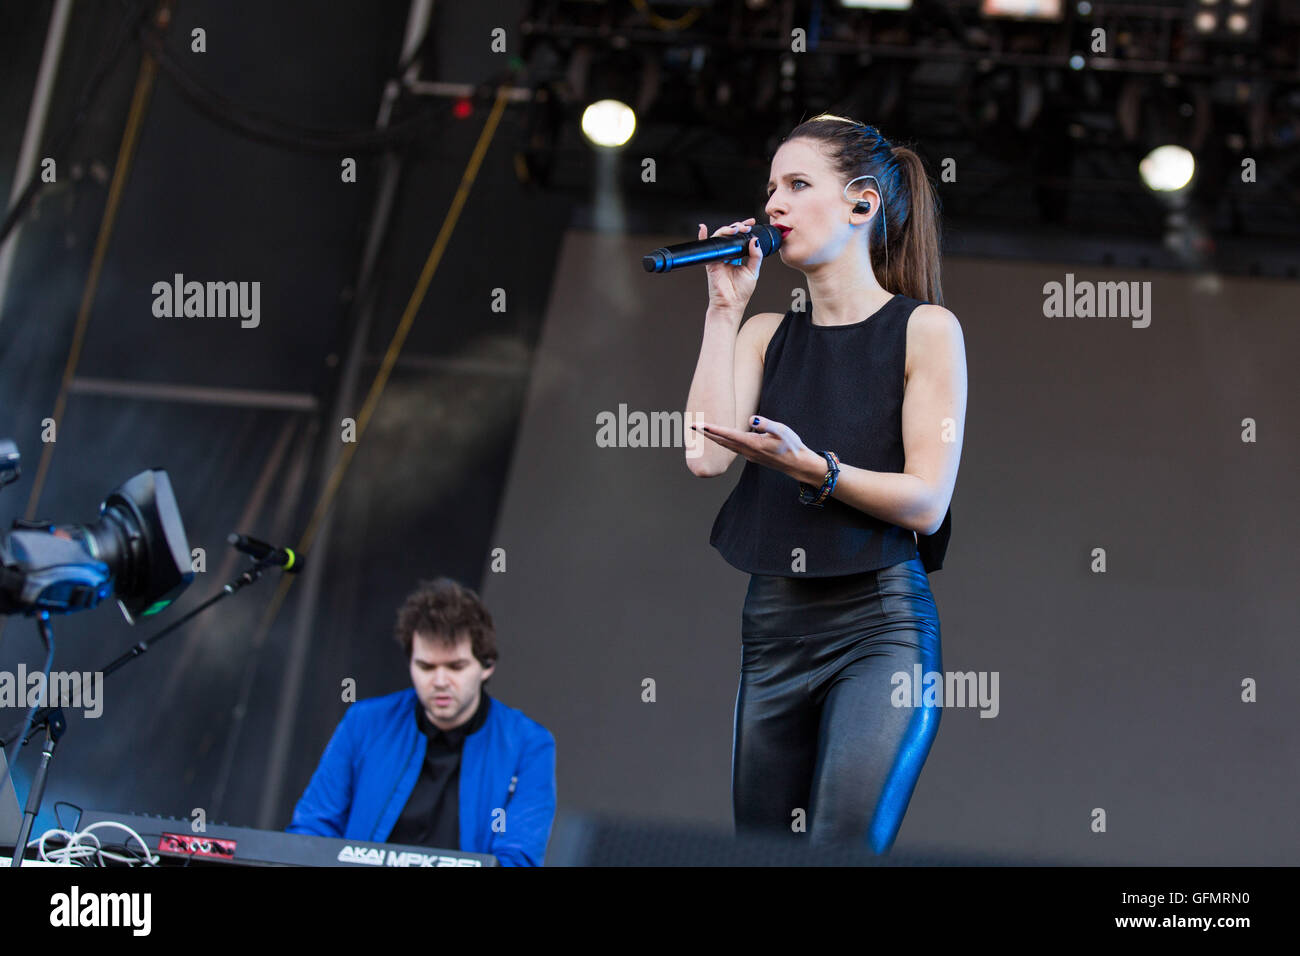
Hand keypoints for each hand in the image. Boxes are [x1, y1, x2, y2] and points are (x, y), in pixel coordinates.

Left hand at [690, 415, 820, 480]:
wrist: (797, 465)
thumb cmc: (792, 445)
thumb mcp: (782, 431)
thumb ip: (766, 424)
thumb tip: (752, 419)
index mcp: (753, 443)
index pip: (728, 434)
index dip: (712, 429)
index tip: (699, 425)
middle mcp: (747, 451)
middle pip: (722, 441)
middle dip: (706, 434)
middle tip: (692, 425)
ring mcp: (748, 455)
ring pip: (726, 445)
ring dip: (712, 438)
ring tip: (701, 430)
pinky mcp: (751, 456)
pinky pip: (732, 448)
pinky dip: (722, 442)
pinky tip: (719, 438)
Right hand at [700, 218, 763, 311]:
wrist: (731, 304)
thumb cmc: (741, 292)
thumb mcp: (753, 271)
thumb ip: (755, 255)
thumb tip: (755, 240)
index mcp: (737, 256)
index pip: (739, 238)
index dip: (744, 229)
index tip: (751, 223)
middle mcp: (727, 255)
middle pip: (729, 235)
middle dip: (737, 226)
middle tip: (745, 227)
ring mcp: (718, 257)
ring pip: (719, 237)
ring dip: (727, 229)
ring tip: (735, 229)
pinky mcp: (711, 262)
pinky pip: (706, 247)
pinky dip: (702, 237)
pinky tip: (702, 228)